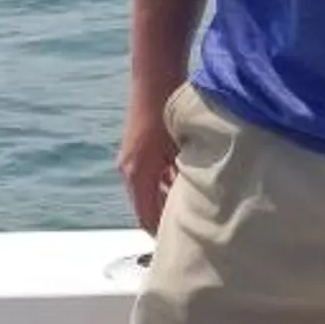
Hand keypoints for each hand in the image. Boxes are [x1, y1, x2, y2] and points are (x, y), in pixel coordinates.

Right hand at [119, 84, 180, 235]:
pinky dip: (167, 183)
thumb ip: (182, 180)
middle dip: (165, 219)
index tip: (178, 248)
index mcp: (136, 175)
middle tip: (190, 232)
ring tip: (193, 209)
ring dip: (168, 199)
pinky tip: (189, 182)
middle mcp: (130, 169)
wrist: (155, 75)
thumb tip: (194, 206)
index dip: (160, 234)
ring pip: (151, 189)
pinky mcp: (141, 147)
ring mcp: (133, 158)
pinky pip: (153, 174)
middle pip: (147, 205)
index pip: (146, 217)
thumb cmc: (167, 112)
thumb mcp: (178, 151)